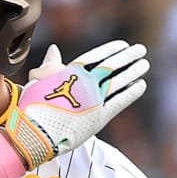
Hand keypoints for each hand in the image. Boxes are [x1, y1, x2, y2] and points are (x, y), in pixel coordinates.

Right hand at [0, 40, 150, 168]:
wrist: (35, 132)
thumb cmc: (32, 106)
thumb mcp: (37, 80)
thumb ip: (50, 65)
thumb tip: (54, 49)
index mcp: (71, 72)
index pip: (96, 56)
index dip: (111, 49)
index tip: (123, 45)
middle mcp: (86, 83)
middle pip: (112, 66)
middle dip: (128, 56)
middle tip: (141, 50)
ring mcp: (94, 100)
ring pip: (119, 81)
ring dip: (133, 71)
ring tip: (144, 64)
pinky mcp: (99, 117)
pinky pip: (120, 101)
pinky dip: (131, 92)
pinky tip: (141, 84)